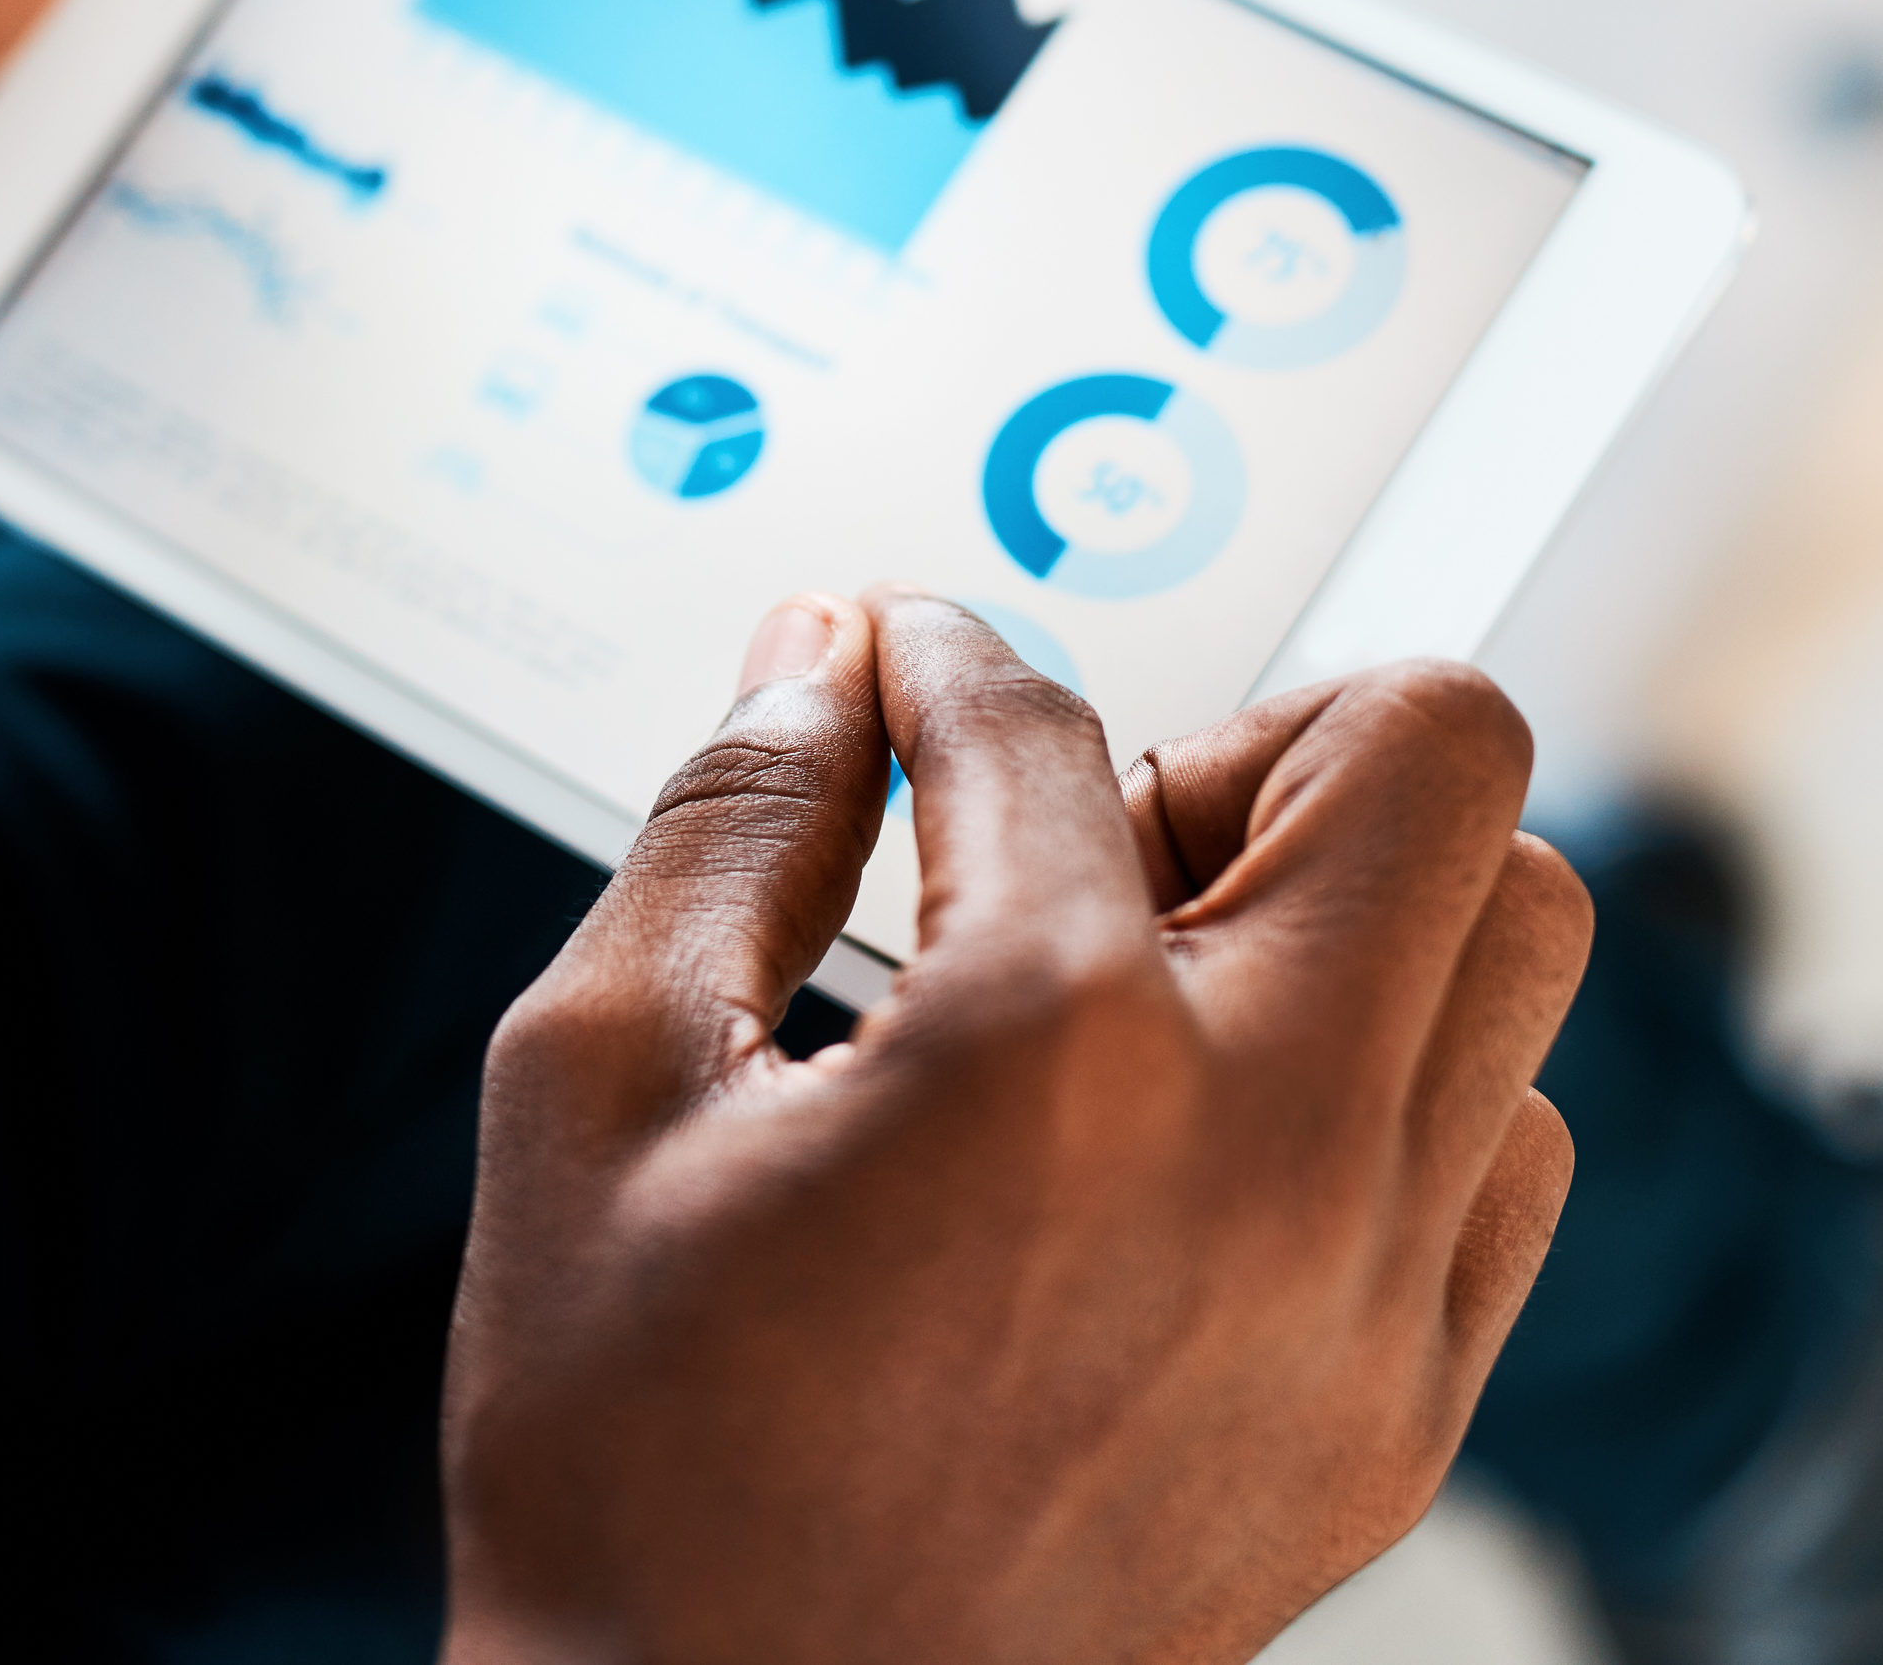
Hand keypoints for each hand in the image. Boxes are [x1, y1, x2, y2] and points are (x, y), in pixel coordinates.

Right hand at [441, 593, 1588, 1664]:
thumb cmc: (638, 1458)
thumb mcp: (596, 1084)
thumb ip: (727, 825)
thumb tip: (817, 660)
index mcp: (1051, 1051)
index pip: (1038, 720)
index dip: (933, 653)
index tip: (892, 660)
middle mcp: (1266, 1153)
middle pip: (1428, 756)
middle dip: (1240, 725)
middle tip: (1085, 823)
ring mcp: (1364, 1299)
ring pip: (1515, 945)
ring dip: (1344, 896)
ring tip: (1151, 974)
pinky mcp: (1394, 1415)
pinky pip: (1507, 1153)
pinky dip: (1388, 1081)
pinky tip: (1205, 1130)